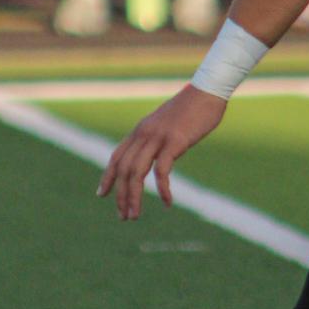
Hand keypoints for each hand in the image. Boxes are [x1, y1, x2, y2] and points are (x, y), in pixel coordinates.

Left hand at [97, 84, 226, 218]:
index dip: (108, 177)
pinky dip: (162, 189)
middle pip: (124, 169)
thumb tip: (155, 154)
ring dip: (133, 197)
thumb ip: (157, 137)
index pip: (116, 157)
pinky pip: (162, 170)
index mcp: (140, 130)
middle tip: (123, 216)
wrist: (207, 91)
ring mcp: (158, 137)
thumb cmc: (191, 108)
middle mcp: (144, 134)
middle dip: (121, 195)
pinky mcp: (174, 141)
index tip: (101, 194)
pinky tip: (167, 202)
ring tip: (134, 215)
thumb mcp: (166, 123)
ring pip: (137, 172)